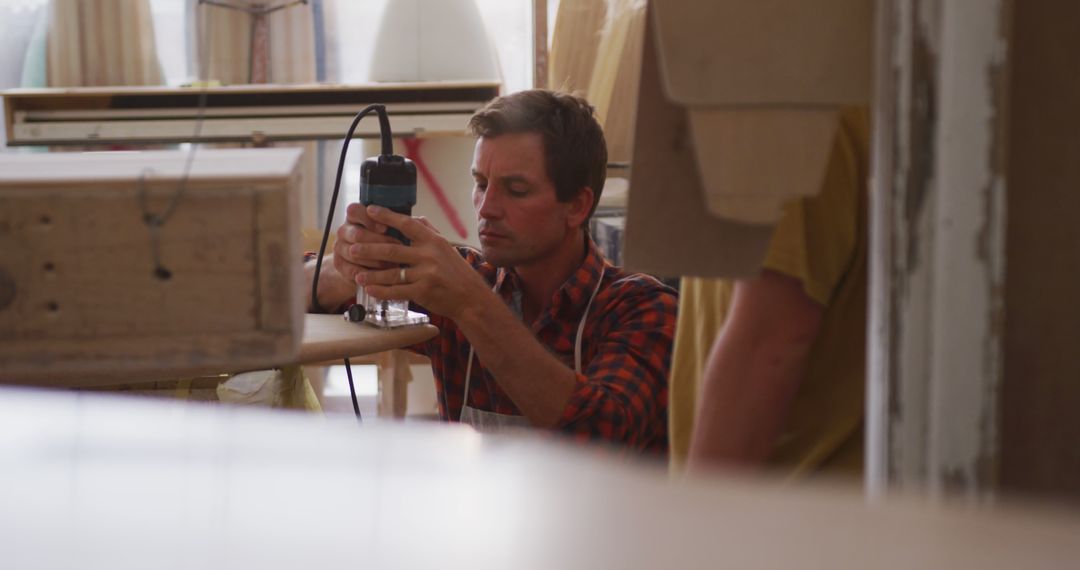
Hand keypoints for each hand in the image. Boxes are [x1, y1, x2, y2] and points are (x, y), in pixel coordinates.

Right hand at [332, 202, 402, 284]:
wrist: (366, 267)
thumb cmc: (385, 245)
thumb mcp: (392, 232)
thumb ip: (400, 224)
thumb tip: (420, 221)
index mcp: (356, 217)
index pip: (354, 210)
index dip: (369, 219)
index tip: (385, 228)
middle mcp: (345, 230)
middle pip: (356, 233)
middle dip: (378, 242)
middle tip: (396, 248)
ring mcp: (340, 247)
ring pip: (354, 252)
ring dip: (374, 260)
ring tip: (392, 265)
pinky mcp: (339, 265)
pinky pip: (352, 269)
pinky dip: (368, 274)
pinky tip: (380, 276)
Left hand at [354, 205, 490, 320]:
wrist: (471, 297)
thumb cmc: (456, 272)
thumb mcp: (446, 247)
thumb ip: (429, 232)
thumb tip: (415, 217)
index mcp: (433, 241)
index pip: (407, 224)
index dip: (387, 216)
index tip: (369, 210)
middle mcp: (429, 255)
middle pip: (392, 249)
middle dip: (369, 248)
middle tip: (352, 247)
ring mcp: (427, 274)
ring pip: (392, 272)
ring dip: (372, 274)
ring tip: (356, 274)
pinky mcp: (424, 291)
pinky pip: (397, 291)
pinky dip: (382, 291)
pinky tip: (370, 290)